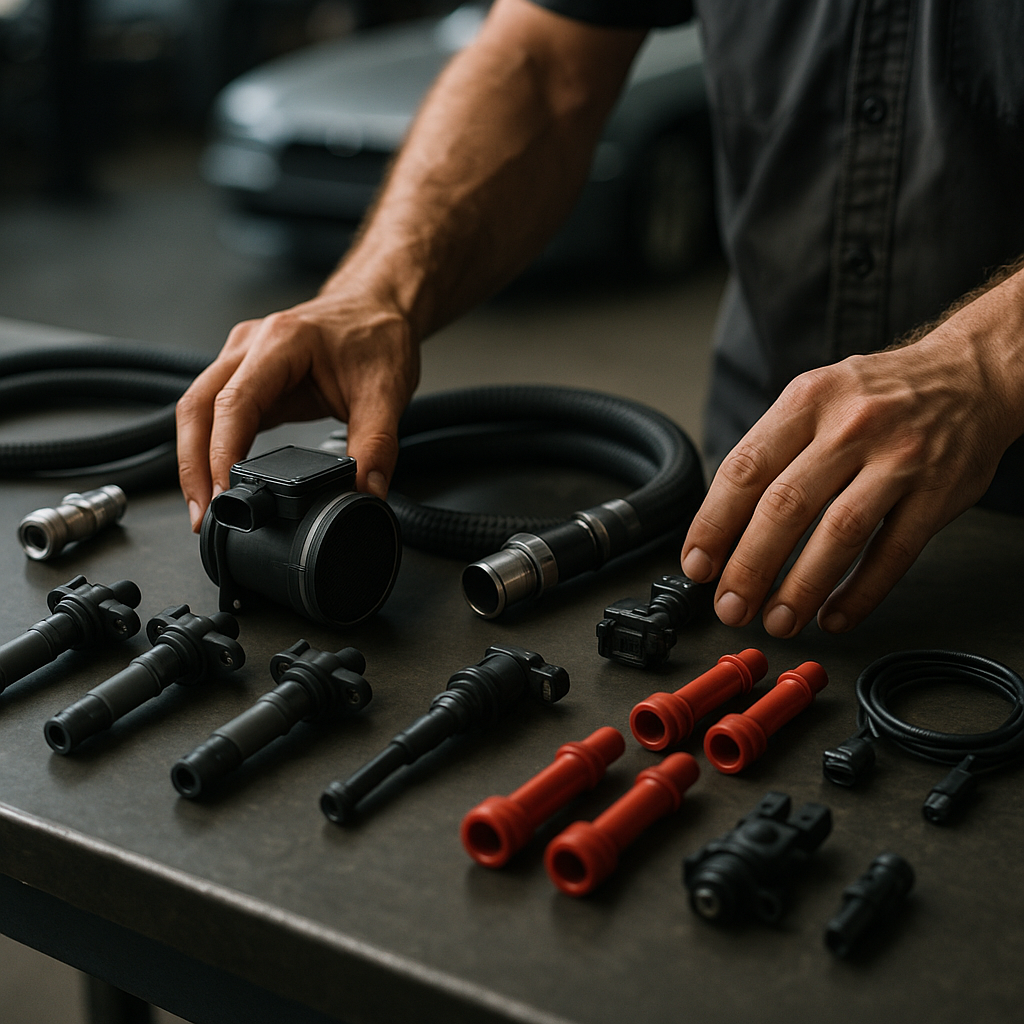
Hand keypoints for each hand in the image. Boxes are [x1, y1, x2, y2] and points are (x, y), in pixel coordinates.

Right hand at [176, 289, 419, 531]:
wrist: (378, 307)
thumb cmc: (378, 336)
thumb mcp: (387, 393)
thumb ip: (376, 446)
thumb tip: (365, 492)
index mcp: (282, 341)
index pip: (234, 402)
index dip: (221, 452)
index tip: (225, 493)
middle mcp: (251, 345)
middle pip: (197, 406)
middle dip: (193, 464)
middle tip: (205, 514)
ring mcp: (243, 359)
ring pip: (197, 409)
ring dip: (194, 459)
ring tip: (207, 508)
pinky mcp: (247, 378)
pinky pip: (216, 414)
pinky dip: (210, 448)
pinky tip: (218, 482)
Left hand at [680, 273, 1023, 636]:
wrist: (971, 374)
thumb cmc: (878, 396)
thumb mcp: (816, 397)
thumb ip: (772, 451)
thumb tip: (721, 524)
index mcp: (807, 401)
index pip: (745, 469)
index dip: (714, 523)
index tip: (697, 564)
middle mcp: (851, 426)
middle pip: (785, 506)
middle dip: (749, 566)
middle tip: (730, 606)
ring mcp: (899, 459)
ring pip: (840, 533)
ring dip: (801, 588)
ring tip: (778, 621)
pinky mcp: (939, 492)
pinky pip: (894, 553)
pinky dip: (860, 593)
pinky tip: (834, 616)